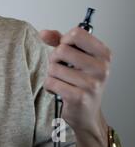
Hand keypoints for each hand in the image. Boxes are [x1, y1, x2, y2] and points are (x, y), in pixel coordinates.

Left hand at [40, 27, 111, 146]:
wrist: (86, 113)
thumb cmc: (80, 82)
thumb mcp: (74, 57)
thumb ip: (59, 41)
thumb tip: (43, 33)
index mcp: (103, 54)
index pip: (77, 33)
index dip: (64, 40)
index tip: (66, 49)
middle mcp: (101, 68)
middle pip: (62, 50)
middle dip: (54, 59)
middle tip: (62, 69)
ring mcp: (91, 84)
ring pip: (53, 67)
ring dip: (52, 75)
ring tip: (63, 81)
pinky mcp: (79, 97)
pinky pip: (50, 82)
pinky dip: (50, 86)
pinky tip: (59, 91)